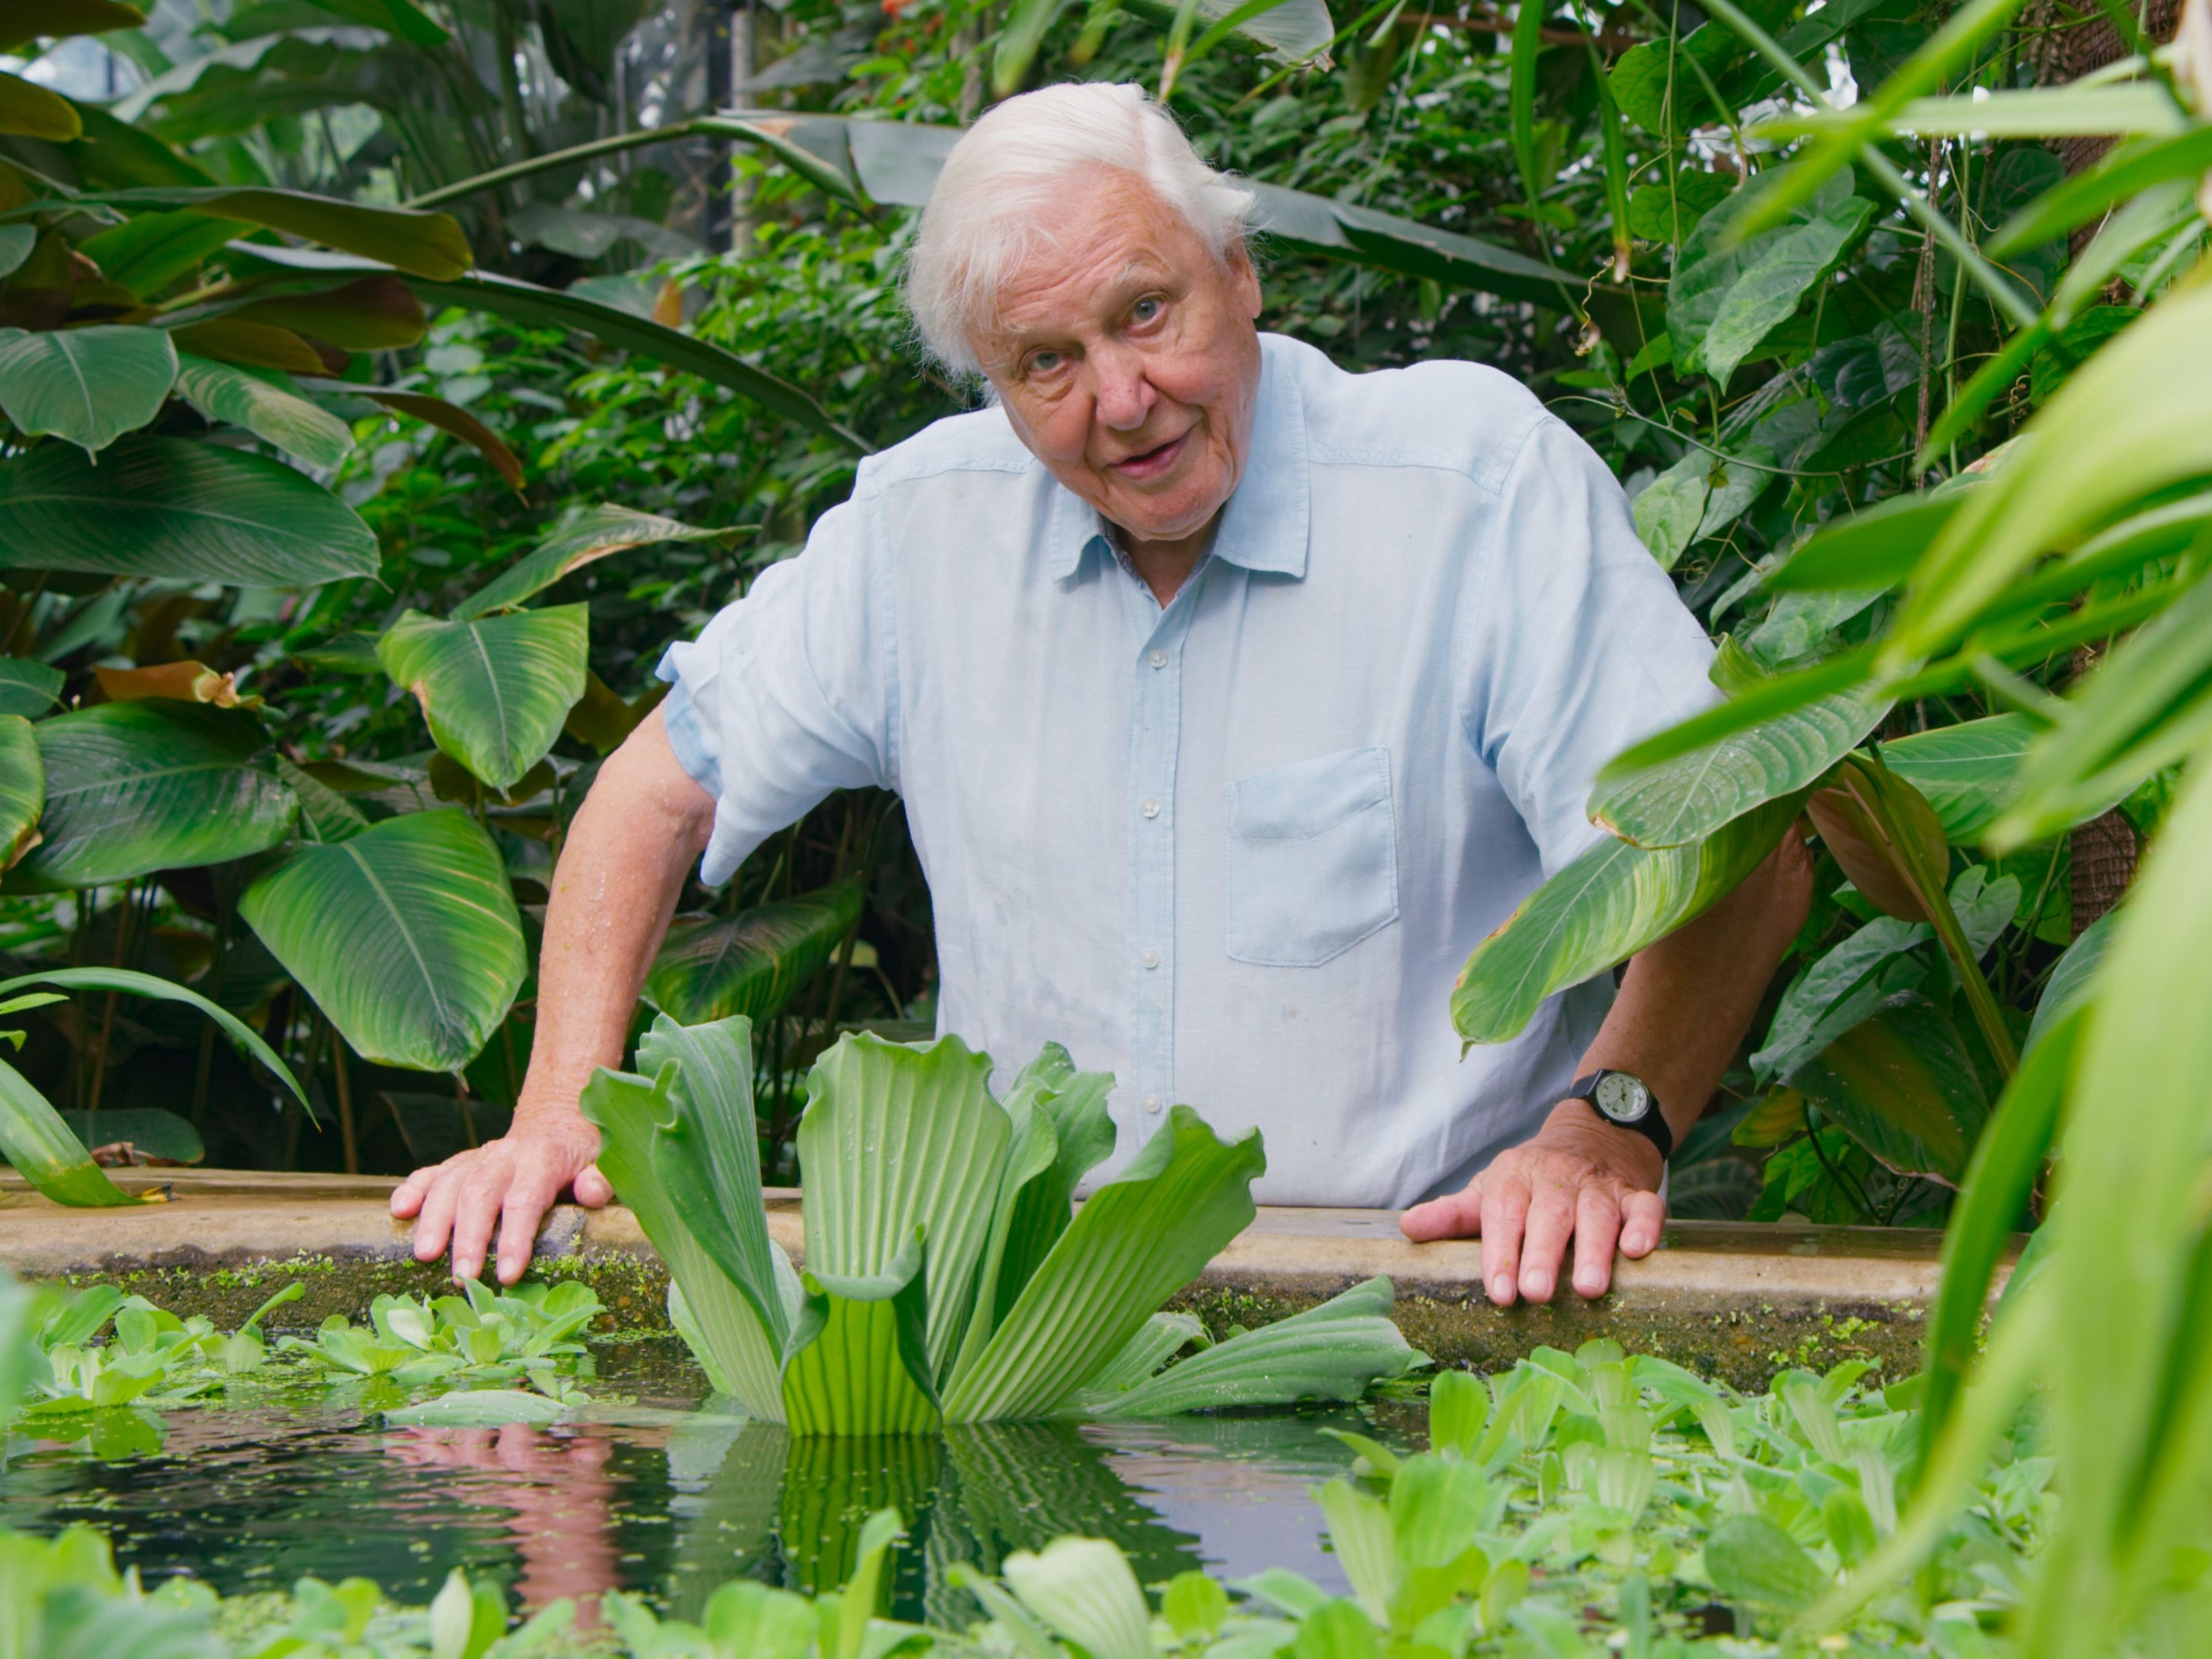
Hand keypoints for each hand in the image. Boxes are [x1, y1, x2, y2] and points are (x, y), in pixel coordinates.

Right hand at [388, 1115, 611, 1284]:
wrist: (556, 1124)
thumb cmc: (580, 1157)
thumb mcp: (602, 1163)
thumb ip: (601, 1179)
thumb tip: (591, 1192)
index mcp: (543, 1158)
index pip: (526, 1199)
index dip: (516, 1237)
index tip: (508, 1274)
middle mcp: (506, 1155)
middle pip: (481, 1193)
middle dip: (470, 1237)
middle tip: (463, 1278)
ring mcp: (479, 1157)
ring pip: (450, 1183)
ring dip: (435, 1219)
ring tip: (425, 1255)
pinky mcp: (459, 1163)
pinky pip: (431, 1172)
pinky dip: (413, 1188)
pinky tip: (400, 1210)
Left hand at [1397, 1099, 1666, 1304]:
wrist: (1595, 1133)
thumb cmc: (1534, 1179)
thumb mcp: (1491, 1190)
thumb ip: (1453, 1214)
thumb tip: (1407, 1228)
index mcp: (1514, 1178)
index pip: (1503, 1213)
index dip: (1500, 1253)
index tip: (1499, 1291)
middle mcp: (1556, 1179)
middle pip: (1549, 1215)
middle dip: (1542, 1253)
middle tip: (1537, 1293)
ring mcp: (1598, 1185)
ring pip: (1597, 1213)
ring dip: (1594, 1249)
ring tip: (1588, 1287)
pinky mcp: (1636, 1192)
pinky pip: (1645, 1206)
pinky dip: (1645, 1226)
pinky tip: (1638, 1250)